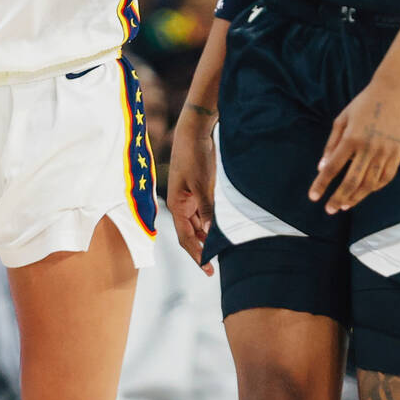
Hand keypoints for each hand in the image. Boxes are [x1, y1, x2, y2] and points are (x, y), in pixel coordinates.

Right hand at [168, 105, 217, 274]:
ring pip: (198, 223)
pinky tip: (222, 227)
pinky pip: (203, 211)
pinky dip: (211, 222)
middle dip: (202, 248)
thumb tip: (211, 234)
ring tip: (222, 249)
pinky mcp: (196, 189)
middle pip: (191, 233)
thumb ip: (207, 209)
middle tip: (217, 264)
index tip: (208, 269)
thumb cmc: (195, 156)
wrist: (194, 130)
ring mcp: (188, 197)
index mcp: (177, 205)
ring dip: (207, 236)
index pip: (185, 238)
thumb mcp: (202, 185)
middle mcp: (181, 204)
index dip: (196, 255)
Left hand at [309, 79, 399, 213]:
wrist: (393, 93)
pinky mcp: (397, 153)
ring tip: (345, 205)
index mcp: (351, 138)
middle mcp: (368, 148)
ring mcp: (385, 152)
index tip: (313, 197)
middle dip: (338, 198)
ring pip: (369, 183)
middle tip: (329, 210)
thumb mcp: (342, 119)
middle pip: (351, 181)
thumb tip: (322, 167)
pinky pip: (386, 177)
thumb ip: (331, 144)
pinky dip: (374, 188)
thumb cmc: (363, 104)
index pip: (333, 167)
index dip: (321, 184)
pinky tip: (364, 192)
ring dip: (356, 197)